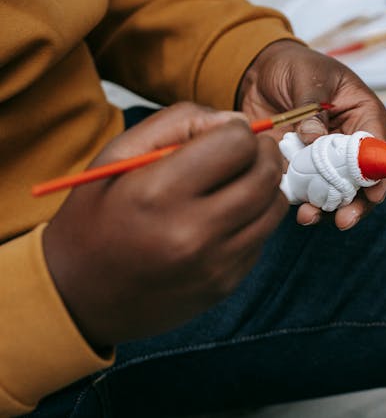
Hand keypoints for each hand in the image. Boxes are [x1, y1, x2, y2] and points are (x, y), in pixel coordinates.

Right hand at [43, 103, 288, 347]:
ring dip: (265, 186)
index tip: (223, 135)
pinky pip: (263, 237)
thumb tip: (235, 120)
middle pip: (265, 174)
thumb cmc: (96, 218)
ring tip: (239, 181)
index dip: (236, 130)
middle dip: (261, 153)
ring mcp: (214, 264)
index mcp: (158, 193)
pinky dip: (254, 219)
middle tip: (245, 151)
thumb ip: (176, 123)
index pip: (237, 143)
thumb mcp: (116, 156)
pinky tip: (226, 217)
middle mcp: (192, 233)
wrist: (79, 298)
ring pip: (274, 207)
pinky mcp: (226, 284)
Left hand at [236, 40, 385, 229]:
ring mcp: (324, 159)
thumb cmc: (296, 67)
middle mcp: (348, 143)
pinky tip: (293, 210)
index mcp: (363, 116)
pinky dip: (301, 203)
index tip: (372, 194)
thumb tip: (314, 137)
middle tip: (344, 219)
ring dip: (326, 208)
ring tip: (309, 217)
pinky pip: (305, 192)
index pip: (379, 148)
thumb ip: (313, 107)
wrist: (260, 71)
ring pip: (335, 192)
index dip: (379, 173)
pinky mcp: (300, 169)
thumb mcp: (309, 78)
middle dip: (355, 203)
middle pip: (362, 180)